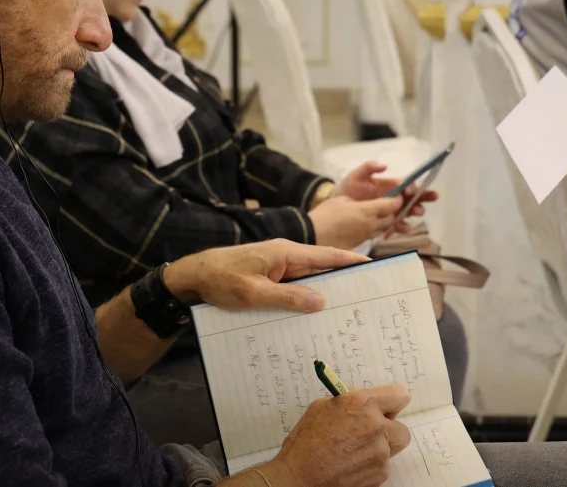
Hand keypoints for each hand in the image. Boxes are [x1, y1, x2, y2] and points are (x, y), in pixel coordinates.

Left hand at [162, 239, 367, 309]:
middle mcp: (284, 256)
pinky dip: (305, 297)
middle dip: (343, 280)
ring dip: (324, 292)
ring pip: (308, 280)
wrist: (193, 276)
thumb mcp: (254, 292)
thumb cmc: (220, 279)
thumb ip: (287, 297)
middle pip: (321, 268)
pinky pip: (293, 287)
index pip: (326, 256)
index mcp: (285, 253)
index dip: (350, 261)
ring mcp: (276, 267)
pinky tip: (313, 314)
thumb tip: (320, 301)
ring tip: (346, 310)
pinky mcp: (268, 277)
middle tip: (366, 296)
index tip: (373, 266)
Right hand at [259, 384, 411, 486]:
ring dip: (379, 448)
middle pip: (401, 428)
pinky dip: (370, 465)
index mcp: (362, 404)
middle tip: (369, 432)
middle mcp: (376, 427)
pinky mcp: (379, 474)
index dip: (393, 402)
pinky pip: (382, 466)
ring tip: (354, 451)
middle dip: (388, 430)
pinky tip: (350, 465)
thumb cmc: (305, 442)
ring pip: (391, 449)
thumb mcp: (322, 407)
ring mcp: (380, 453)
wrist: (299, 476)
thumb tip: (363, 402)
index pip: (399, 395)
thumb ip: (349, 401)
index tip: (387, 407)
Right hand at [309, 196, 403, 248]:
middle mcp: (371, 225)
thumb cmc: (325, 214)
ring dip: (384, 222)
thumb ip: (357, 201)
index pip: (391, 205)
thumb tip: (362, 204)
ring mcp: (366, 236)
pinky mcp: (360, 244)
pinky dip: (374, 229)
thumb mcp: (341, 199)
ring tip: (377, 216)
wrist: (313, 234)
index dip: (397, 200)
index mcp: (367, 211)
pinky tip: (366, 225)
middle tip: (387, 205)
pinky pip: (373, 235)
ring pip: (384, 228)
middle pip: (391, 218)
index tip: (397, 196)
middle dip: (392, 211)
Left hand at [335, 161, 438, 218]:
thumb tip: (384, 166)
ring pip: (409, 211)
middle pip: (413, 197)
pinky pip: (398, 225)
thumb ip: (368, 167)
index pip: (406, 184)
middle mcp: (394, 197)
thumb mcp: (356, 175)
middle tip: (433, 197)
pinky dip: (402, 227)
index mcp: (390, 185)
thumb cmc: (348, 189)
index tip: (410, 191)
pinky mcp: (387, 223)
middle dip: (424, 197)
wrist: (337, 207)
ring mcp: (391, 211)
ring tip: (416, 213)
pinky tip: (403, 228)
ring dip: (415, 211)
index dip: (412, 186)